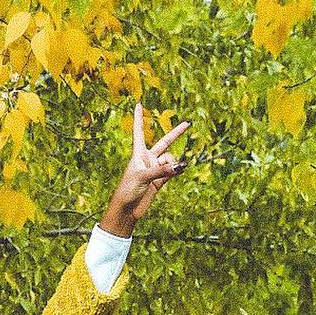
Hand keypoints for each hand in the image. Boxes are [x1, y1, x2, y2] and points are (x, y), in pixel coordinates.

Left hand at [99, 102, 190, 235]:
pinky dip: (177, 170)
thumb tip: (181, 166)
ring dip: (172, 165)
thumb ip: (162, 171)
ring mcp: (155, 169)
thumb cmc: (128, 190)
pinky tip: (181, 169)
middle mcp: (148, 159)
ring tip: (167, 173)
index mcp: (138, 153)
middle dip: (176, 134)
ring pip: (171, 160)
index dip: (139, 118)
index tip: (138, 104)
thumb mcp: (143, 177)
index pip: (140, 132)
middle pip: (164, 143)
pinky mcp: (161, 180)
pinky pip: (173, 170)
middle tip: (188, 124)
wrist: (127, 210)